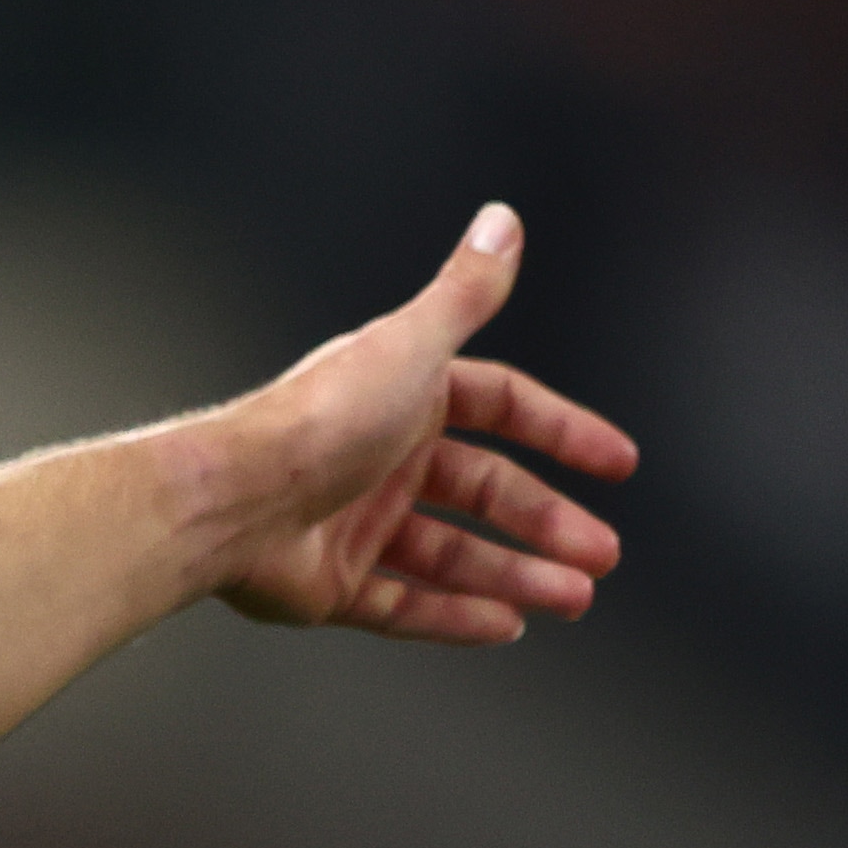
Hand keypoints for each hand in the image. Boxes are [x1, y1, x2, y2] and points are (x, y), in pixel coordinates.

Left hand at [210, 204, 642, 646]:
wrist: (230, 499)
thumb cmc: (316, 419)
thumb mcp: (411, 345)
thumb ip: (465, 292)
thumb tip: (501, 221)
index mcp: (403, 397)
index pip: (502, 409)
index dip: (562, 432)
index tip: (617, 463)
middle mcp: (381, 459)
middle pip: (485, 493)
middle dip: (548, 522)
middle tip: (600, 552)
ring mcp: (355, 525)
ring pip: (453, 555)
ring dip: (516, 575)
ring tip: (572, 598)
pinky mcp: (330, 584)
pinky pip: (404, 606)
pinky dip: (454, 618)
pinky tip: (505, 626)